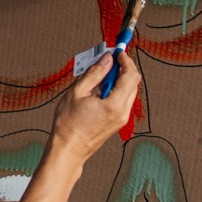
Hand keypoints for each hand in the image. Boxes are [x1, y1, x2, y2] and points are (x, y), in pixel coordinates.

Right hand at [48, 50, 141, 165]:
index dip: (126, 60)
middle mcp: (123, 112)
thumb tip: (107, 59)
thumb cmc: (69, 124)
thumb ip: (95, 73)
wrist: (69, 149)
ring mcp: (122, 119)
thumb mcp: (77, 92)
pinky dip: (116, 89)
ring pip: (129, 91)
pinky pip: (123, 100)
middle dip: (123, 68)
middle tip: (108, 59)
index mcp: (114, 104)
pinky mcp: (118, 122)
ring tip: (101, 74)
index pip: (130, 76)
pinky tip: (100, 88)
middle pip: (133, 82)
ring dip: (119, 78)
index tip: (117, 51)